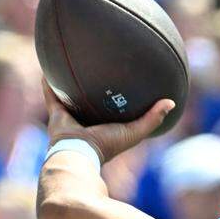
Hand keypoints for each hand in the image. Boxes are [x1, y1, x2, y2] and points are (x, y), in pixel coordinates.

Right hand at [42, 79, 173, 163]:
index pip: (112, 111)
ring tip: (72, 64)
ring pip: (70, 97)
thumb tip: (171, 102)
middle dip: (94, 89)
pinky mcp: (56, 114)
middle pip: (91, 102)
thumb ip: (152, 119)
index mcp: (105, 127)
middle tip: (99, 69)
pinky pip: (51, 94)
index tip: (124, 83)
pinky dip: (48, 83)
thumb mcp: (134, 132)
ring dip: (70, 84)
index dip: (118, 99)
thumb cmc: (107, 145)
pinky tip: (49, 66)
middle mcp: (87, 123)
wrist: (79, 154)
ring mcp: (71, 119)